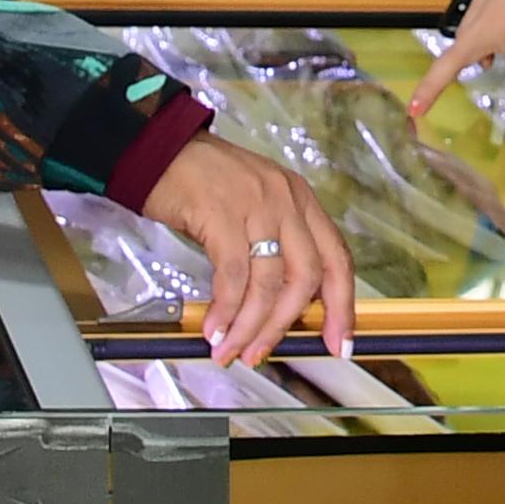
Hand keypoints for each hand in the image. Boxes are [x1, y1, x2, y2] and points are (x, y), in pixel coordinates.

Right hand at [138, 137, 354, 363]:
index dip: (342, 305)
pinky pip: (232, 275)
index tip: (337, 342)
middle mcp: (287, 201)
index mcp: (301, 200)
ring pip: (269, 282)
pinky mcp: (222, 214)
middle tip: (264, 353)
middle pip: (307, 276)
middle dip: (286, 325)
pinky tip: (215, 328)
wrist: (162, 150)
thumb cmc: (206, 183)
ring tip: (232, 349)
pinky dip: (226, 309)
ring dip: (250, 325)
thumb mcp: (256, 205)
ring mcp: (257, 205)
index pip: (337, 258)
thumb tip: (281, 308)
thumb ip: (276, 246)